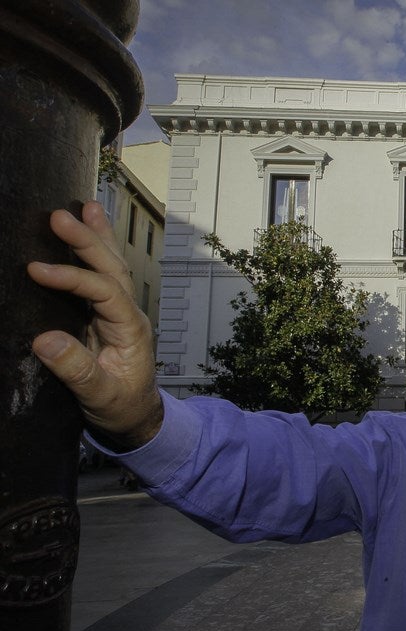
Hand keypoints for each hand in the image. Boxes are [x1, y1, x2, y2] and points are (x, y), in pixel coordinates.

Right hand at [28, 201, 163, 448]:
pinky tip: (90, 226)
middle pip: (111, 269)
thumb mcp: (100, 395)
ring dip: (97, 236)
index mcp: (130, 329)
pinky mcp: (106, 314)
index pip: (103, 292)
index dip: (71, 277)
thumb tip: (45, 340)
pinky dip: (96, 249)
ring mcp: (118, 311)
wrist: (137, 416)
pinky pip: (102, 275)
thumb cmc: (122, 407)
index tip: (36, 269)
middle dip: (87, 241)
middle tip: (59, 216)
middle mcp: (128, 313)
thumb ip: (77, 370)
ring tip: (85, 206)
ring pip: (111, 266)